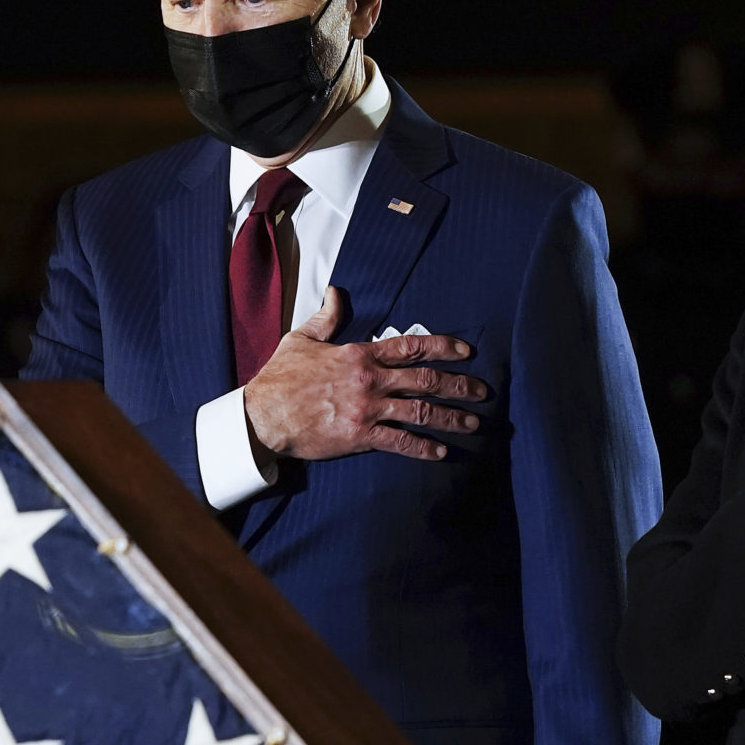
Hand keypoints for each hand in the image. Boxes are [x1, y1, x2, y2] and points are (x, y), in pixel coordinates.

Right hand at [243, 287, 489, 462]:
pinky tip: (441, 452)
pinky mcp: (359, 436)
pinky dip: (423, 448)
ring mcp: (367, 409)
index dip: (442, 346)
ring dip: (450, 418)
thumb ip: (326, 316)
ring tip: (472, 424)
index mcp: (359, 354)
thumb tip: (335, 292)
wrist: (263, 415)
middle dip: (458, 385)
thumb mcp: (301, 339)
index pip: (410, 346)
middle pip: (425, 380)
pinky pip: (399, 442)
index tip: (465, 351)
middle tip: (482, 392)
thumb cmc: (280, 377)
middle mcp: (369, 380)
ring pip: (420, 412)